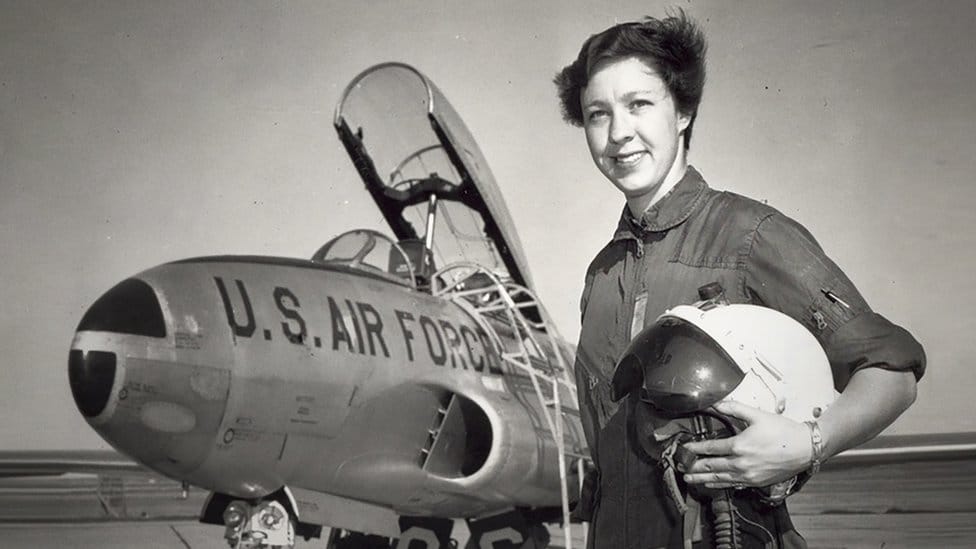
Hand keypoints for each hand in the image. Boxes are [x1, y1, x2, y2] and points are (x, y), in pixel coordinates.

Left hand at [681, 401, 811, 488]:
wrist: (806, 449)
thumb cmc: (783, 431)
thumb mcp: (757, 415)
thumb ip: (733, 409)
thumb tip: (715, 403)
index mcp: (740, 446)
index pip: (711, 448)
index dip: (695, 449)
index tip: (684, 449)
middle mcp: (742, 464)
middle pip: (711, 466)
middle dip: (694, 467)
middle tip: (680, 467)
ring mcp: (749, 476)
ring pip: (720, 478)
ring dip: (703, 479)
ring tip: (689, 479)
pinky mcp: (756, 483)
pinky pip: (733, 485)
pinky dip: (719, 484)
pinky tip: (711, 483)